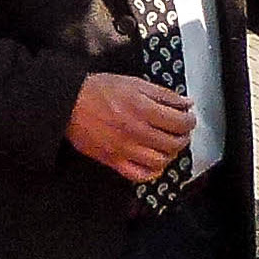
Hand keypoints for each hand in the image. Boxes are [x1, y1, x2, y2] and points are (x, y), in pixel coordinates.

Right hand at [67, 74, 195, 184]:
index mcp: (142, 109)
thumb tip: (186, 103)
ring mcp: (125, 149)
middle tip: (181, 131)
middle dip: (183, 137)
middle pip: (173, 143)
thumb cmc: (99, 90)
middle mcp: (136, 131)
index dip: (189, 120)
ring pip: (160, 161)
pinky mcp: (114, 161)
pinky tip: (154, 161)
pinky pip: (140, 175)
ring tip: (168, 145)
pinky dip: (152, 171)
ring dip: (171, 154)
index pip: (179, 122)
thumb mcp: (134, 83)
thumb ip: (163, 94)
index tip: (188, 118)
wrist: (69, 104)